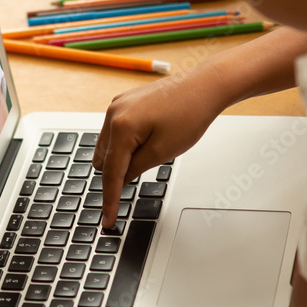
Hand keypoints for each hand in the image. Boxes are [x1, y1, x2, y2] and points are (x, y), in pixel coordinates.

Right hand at [93, 62, 223, 226]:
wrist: (203, 86)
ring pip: (107, 146)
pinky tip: (147, 140)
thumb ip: (135, 169)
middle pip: (103, 160)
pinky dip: (124, 143)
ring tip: (153, 150)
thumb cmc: (189, 114)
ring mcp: (117, 105)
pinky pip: (114, 131)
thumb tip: (119, 180)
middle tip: (147, 169)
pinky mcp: (123, 102)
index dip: (110, 200)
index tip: (108, 219)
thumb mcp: (162, 152)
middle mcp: (113, 113)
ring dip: (121, 157)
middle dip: (118, 173)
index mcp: (121, 126)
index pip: (110, 173)